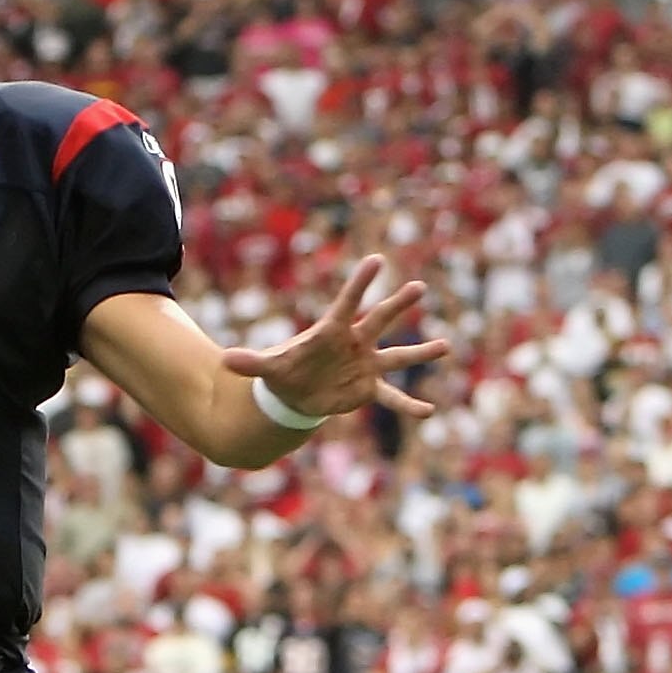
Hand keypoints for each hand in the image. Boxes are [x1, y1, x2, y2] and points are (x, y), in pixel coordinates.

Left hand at [221, 255, 449, 424]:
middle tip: (419, 287)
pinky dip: (409, 406)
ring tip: (446, 345)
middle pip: (380, 320)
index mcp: (332, 330)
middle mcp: (356, 343)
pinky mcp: (368, 388)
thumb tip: (225, 361)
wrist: (296, 393)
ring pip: (398, 356)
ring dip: (421, 352)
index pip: (349, 302)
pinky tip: (429, 412)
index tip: (378, 261)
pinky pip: (392, 397)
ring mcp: (366, 365)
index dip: (361, 283)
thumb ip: (251, 362)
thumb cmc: (285, 370)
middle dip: (399, 304)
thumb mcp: (268, 367)